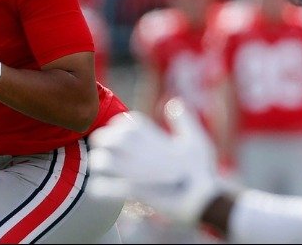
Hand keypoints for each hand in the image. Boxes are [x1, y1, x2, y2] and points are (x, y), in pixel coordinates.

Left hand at [88, 99, 221, 224]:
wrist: (203, 199)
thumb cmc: (200, 169)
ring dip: (98, 167)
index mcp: (147, 131)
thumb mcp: (195, 138)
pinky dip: (99, 189)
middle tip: (106, 156)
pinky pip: (102, 188)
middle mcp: (135, 146)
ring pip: (99, 161)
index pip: (118, 123)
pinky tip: (102, 190)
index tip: (119, 141)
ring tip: (102, 173)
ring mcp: (131, 168)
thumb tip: (173, 103)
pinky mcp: (130, 190)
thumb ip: (182, 119)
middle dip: (101, 146)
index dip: (115, 131)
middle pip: (101, 138)